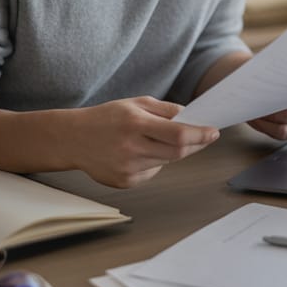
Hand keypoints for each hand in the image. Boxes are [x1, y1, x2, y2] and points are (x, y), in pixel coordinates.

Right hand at [73, 96, 219, 187]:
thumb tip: (193, 117)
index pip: (179, 135)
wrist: (73, 139)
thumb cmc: (107, 118)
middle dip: (196, 145)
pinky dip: (155, 162)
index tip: (214, 131)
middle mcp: (131, 149)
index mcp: (135, 125)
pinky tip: (138, 152)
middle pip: (178, 153)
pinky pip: (152, 173)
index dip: (201, 135)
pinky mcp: (125, 182)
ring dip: (173, 152)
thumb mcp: (136, 104)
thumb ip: (166, 110)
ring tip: (159, 139)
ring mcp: (127, 169)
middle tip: (204, 136)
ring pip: (166, 162)